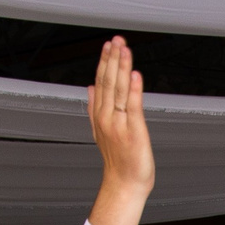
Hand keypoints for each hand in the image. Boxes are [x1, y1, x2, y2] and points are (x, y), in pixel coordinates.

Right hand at [88, 37, 152, 195]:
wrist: (124, 185)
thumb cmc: (118, 161)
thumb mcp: (102, 131)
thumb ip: (95, 108)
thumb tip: (90, 88)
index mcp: (100, 115)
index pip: (101, 82)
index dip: (105, 62)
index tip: (109, 45)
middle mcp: (107, 117)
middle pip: (108, 82)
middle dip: (112, 59)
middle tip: (116, 39)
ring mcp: (119, 124)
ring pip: (118, 89)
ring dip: (121, 67)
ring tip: (123, 48)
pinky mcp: (134, 131)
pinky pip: (133, 106)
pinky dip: (133, 89)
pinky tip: (134, 74)